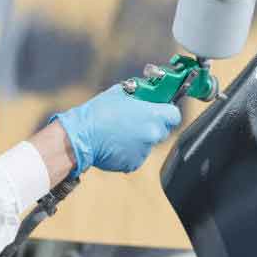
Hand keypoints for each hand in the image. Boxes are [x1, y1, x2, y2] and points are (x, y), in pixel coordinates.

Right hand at [50, 86, 182, 176]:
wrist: (82, 136)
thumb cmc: (99, 112)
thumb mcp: (121, 93)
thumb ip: (139, 94)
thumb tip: (145, 92)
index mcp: (153, 115)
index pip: (175, 115)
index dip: (167, 111)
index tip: (160, 109)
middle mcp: (153, 134)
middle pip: (162, 130)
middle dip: (153, 125)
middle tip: (136, 119)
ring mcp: (144, 151)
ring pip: (148, 143)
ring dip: (140, 138)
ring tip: (121, 132)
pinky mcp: (134, 163)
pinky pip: (137, 155)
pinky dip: (130, 151)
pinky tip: (116, 143)